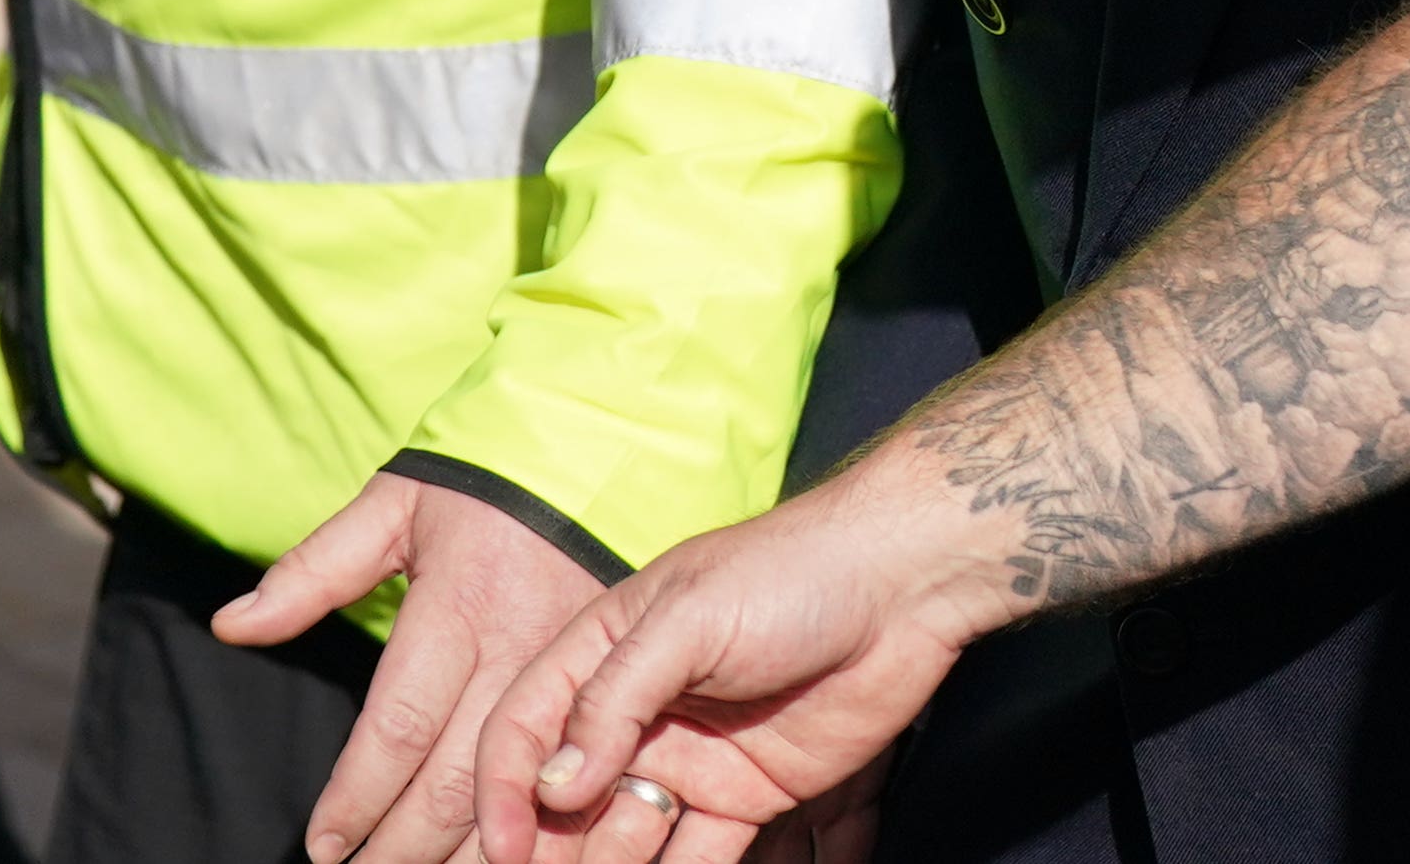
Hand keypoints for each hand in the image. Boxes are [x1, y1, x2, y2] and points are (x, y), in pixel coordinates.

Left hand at [222, 475, 604, 863]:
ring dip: (462, 852)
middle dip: (401, 847)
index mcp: (460, 607)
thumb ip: (314, 570)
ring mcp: (576, 674)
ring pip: (518, 796)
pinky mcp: (611, 685)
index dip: (356, 798)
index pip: (398, 729)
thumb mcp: (397, 504)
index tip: (322, 843)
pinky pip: (573, 777)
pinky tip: (496, 851)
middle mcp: (521, 649)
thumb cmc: (488, 484)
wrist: (607, 449)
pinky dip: (529, 827)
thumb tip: (232, 625)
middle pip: (456, 782)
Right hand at [472, 471, 974, 863]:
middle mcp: (640, 715)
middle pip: (570, 799)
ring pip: (626, 838)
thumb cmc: (794, 574)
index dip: (504, 790)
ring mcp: (693, 760)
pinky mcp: (749, 796)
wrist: (907, 585)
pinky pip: (697, 858)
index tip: (502, 849)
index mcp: (607, 654)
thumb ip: (615, 699)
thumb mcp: (689, 619)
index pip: (527, 729)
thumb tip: (553, 786)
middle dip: (550, 849)